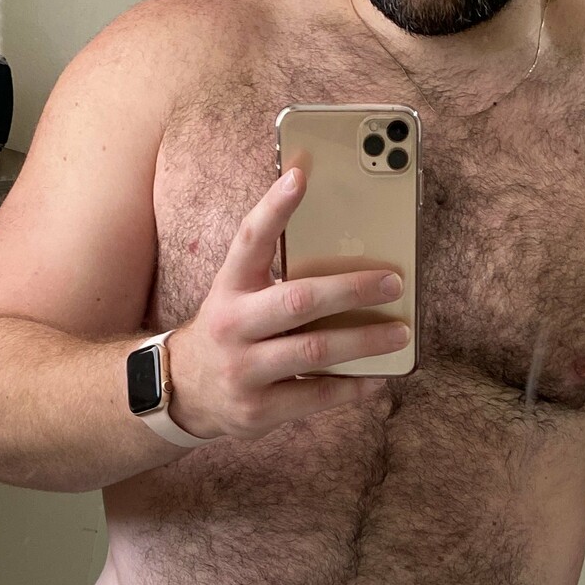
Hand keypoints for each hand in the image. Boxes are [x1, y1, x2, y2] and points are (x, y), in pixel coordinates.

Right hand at [164, 167, 408, 439]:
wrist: (185, 392)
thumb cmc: (231, 332)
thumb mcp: (239, 297)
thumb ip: (278, 277)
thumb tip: (349, 256)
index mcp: (230, 288)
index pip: (249, 239)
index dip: (274, 208)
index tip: (300, 176)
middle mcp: (233, 325)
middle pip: (298, 300)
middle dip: (351, 289)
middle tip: (393, 282)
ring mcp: (243, 370)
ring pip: (314, 351)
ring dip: (364, 341)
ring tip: (400, 333)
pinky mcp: (258, 409)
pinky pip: (316, 395)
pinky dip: (352, 387)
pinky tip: (377, 377)